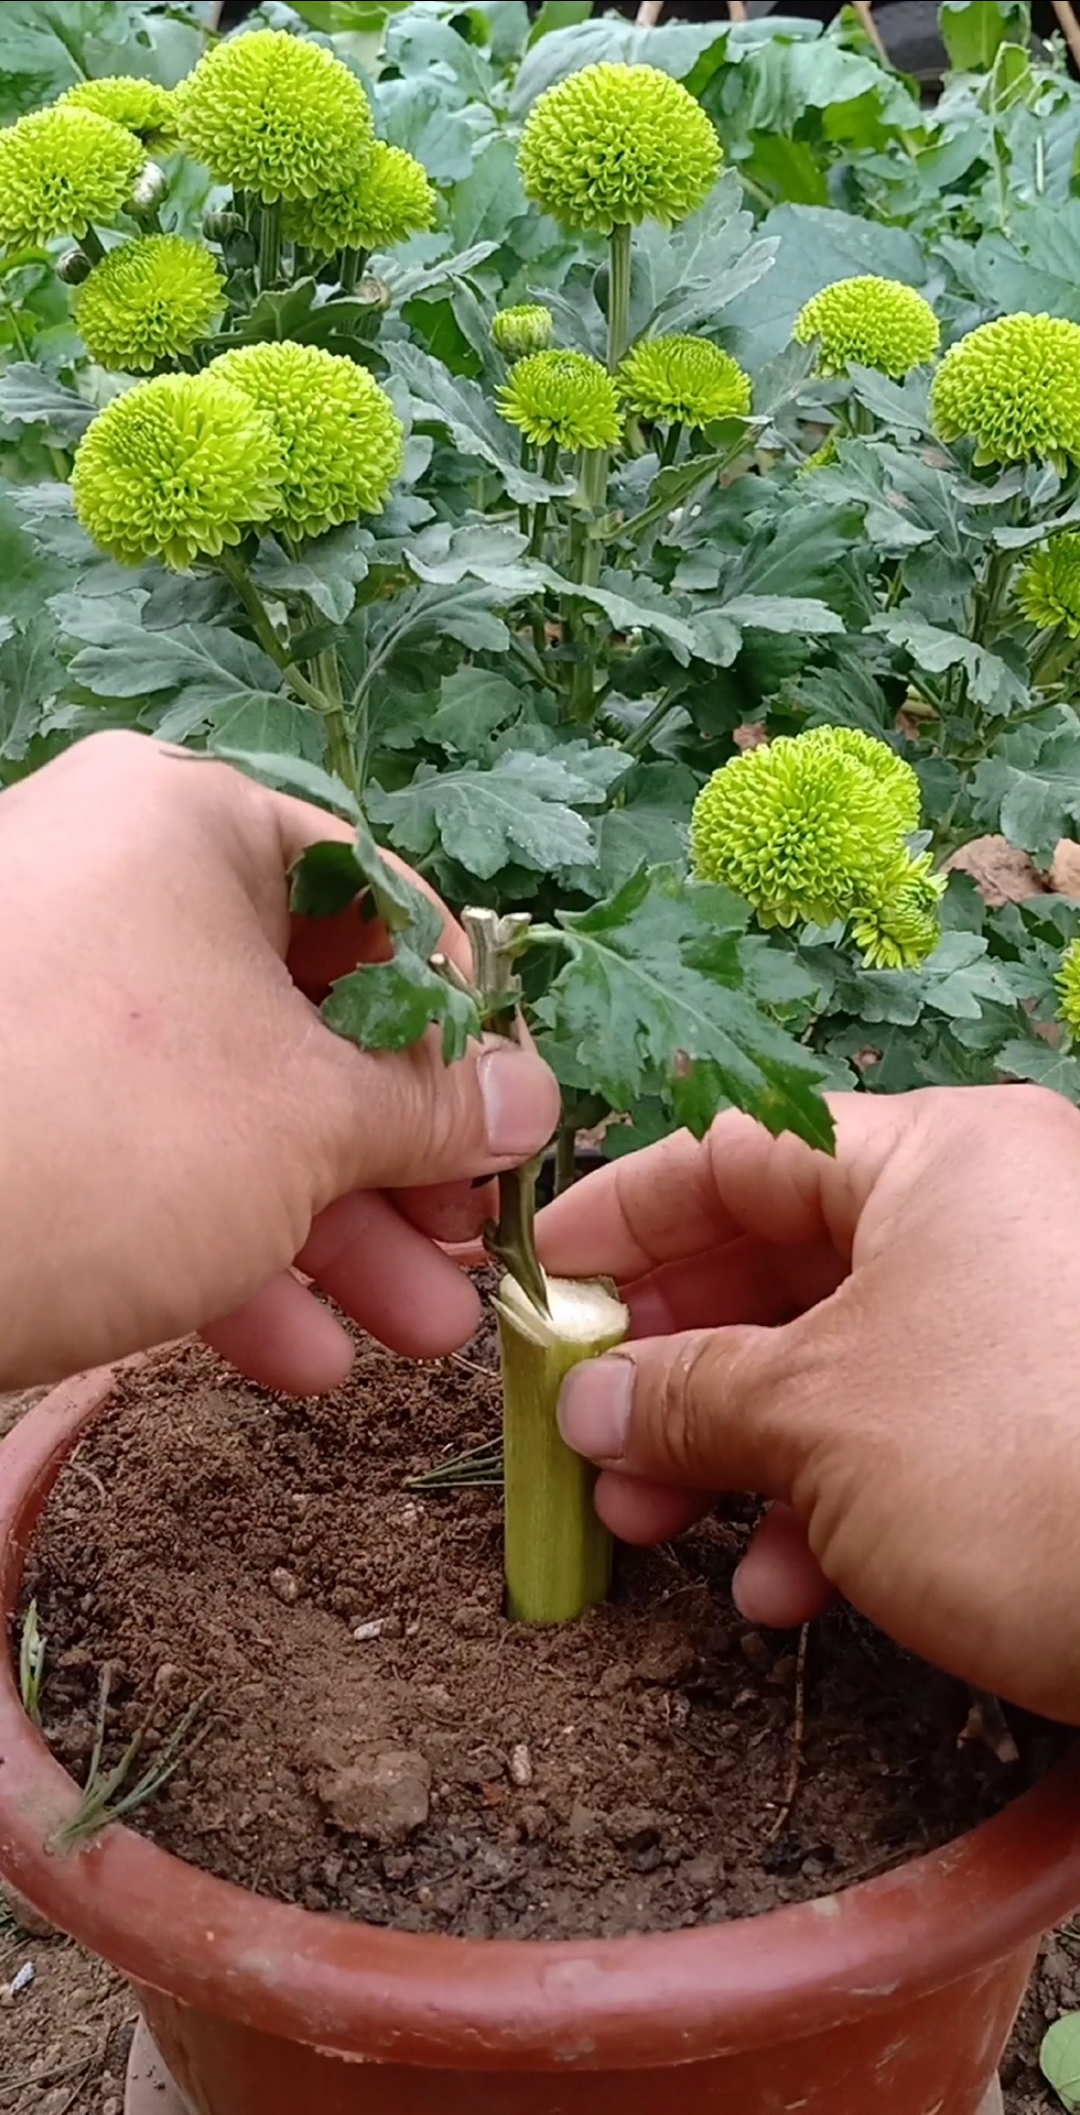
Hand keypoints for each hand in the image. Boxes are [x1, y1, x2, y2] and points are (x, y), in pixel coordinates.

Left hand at [0, 733, 556, 1390]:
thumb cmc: (106, 1132)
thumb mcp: (306, 1118)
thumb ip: (431, 1106)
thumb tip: (533, 1096)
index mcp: (188, 826)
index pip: (376, 900)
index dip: (463, 1023)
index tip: (509, 1124)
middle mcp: (111, 888)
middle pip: (304, 1022)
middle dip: (401, 1164)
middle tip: (466, 1254)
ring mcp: (47, 1003)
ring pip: (227, 1110)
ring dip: (335, 1233)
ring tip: (421, 1336)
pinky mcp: (6, 1115)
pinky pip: (141, 1162)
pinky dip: (226, 1252)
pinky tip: (301, 1359)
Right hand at [544, 1087, 1079, 1723]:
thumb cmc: (1015, 1462)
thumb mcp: (818, 1416)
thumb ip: (686, 1393)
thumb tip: (588, 1401)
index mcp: (940, 1155)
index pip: (739, 1149)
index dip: (625, 1216)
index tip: (546, 1286)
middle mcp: (992, 1215)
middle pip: (785, 1261)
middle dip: (672, 1361)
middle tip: (588, 1434)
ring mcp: (1031, 1322)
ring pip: (842, 1362)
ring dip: (734, 1448)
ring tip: (654, 1527)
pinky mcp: (1055, 1425)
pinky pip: (913, 1433)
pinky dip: (832, 1503)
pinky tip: (783, 1590)